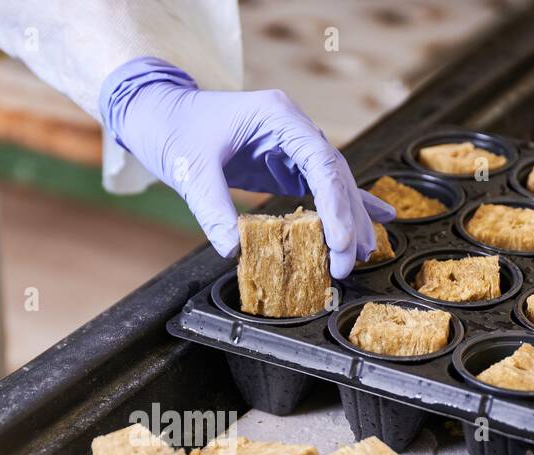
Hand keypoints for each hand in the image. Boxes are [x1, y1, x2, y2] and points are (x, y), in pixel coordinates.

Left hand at [100, 57, 393, 278]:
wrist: (160, 114)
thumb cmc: (175, 129)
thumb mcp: (190, 170)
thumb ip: (212, 207)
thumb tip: (233, 250)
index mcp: (277, 116)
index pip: (321, 161)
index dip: (336, 203)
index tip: (341, 240)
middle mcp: (293, 127)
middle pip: (335, 175)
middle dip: (347, 219)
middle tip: (349, 261)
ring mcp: (292, 144)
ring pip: (333, 183)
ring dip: (350, 218)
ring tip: (365, 253)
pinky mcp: (284, 162)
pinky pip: (320, 185)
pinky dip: (343, 205)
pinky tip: (373, 221)